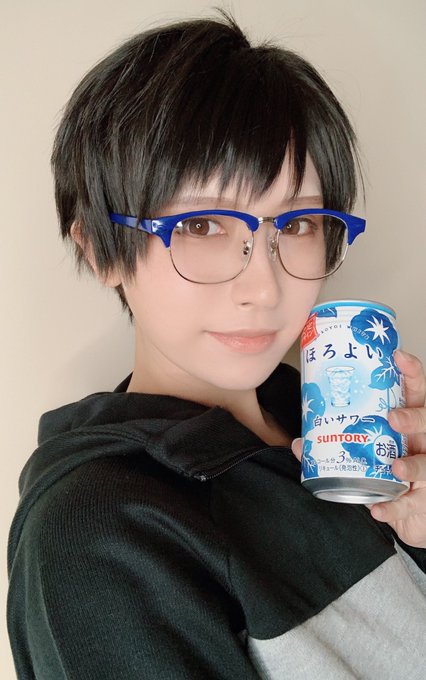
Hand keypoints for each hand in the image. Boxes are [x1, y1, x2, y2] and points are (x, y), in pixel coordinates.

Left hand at [291, 350, 425, 548]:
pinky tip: (377, 509)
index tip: (398, 356)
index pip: (417, 391)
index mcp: (410, 422)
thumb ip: (335, 444)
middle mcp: (424, 442)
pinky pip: (412, 504)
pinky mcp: (424, 501)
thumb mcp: (368, 452)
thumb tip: (301, 443)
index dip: (412, 372)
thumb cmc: (389, 473)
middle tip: (393, 417)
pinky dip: (395, 508)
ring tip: (396, 466)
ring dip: (412, 464)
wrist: (410, 514)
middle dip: (414, 417)